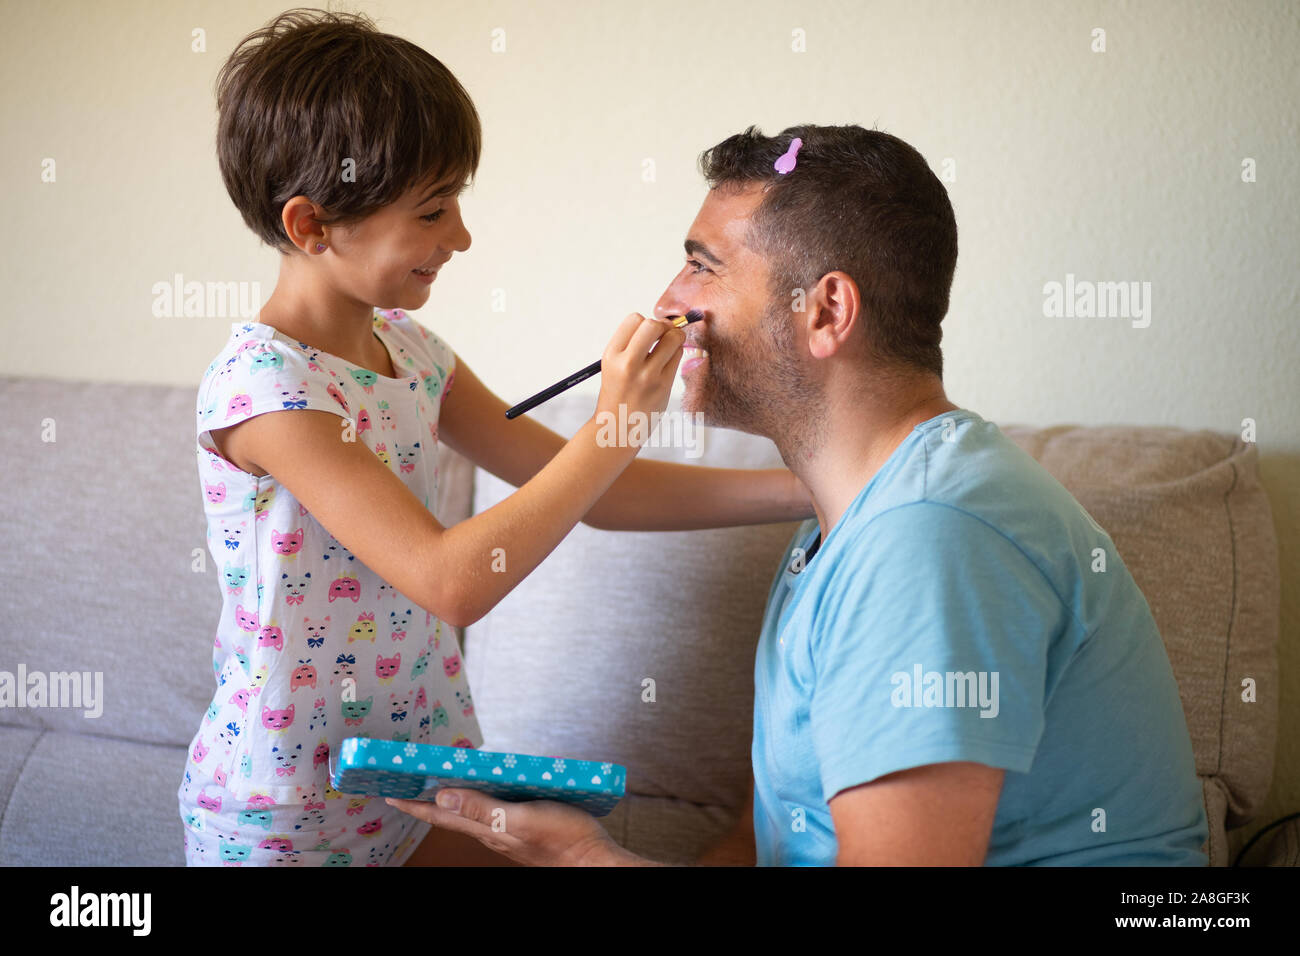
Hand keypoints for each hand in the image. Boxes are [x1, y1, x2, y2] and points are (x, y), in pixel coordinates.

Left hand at [386, 789, 632, 866]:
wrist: (592, 860)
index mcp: (486, 828)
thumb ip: (483, 808)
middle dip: (424, 801)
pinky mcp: (521, 828)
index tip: (389, 793)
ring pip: (468, 813)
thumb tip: (442, 795)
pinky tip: (483, 789)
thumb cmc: (563, 840)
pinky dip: (476, 799)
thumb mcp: (521, 818)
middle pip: (449, 815)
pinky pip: (489, 811)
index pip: (440, 815)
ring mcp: (505, 832)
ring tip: (434, 785)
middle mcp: (490, 831)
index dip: (414, 805)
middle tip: (403, 787)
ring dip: (448, 799)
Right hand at [595, 313, 683, 433]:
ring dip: (675, 337)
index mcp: (611, 355)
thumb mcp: (612, 365)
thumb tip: (661, 323)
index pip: (634, 319)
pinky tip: (669, 360)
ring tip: (669, 346)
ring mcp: (647, 375)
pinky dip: (677, 352)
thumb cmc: (618, 392)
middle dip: (662, 325)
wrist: (618, 427)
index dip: (645, 321)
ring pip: (672, 338)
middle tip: (663, 334)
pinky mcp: (663, 385)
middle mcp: (628, 363)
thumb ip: (631, 344)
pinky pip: (678, 356)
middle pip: (653, 325)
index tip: (648, 332)